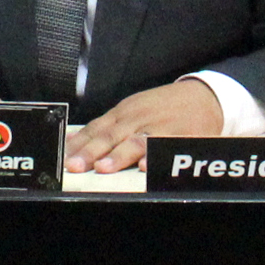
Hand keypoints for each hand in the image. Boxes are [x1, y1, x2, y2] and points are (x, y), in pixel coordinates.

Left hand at [67, 77, 226, 173]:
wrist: (203, 96)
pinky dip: (156, 157)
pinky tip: (146, 166)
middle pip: (111, 136)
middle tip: (76, 166)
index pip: (96, 129)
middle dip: (92, 152)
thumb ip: (104, 128)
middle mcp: (138, 119)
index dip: (79, 145)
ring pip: (137, 142)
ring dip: (120, 155)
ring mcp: (159, 127)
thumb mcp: (131, 111)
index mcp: (123, 113)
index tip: (62, 159)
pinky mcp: (181, 136)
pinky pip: (168, 148)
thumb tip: (72, 141)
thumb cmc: (162, 107)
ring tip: (105, 168)